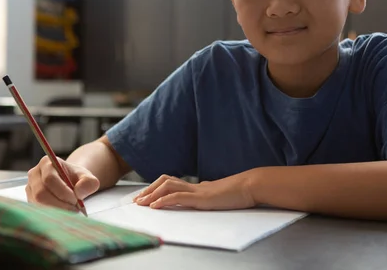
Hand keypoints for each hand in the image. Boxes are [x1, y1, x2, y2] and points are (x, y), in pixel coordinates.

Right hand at [26, 156, 99, 211]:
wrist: (70, 183)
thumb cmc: (77, 179)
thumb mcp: (87, 177)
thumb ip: (88, 182)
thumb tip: (79, 193)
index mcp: (46, 163)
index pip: (50, 178)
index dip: (62, 192)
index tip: (76, 200)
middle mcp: (34, 174)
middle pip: (41, 193)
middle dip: (59, 204)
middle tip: (74, 209)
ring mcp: (30, 188)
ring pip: (38, 204)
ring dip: (56, 211)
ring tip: (70, 211)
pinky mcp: (30, 200)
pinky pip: (37, 211)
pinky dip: (51, 215)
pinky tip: (62, 214)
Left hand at [133, 173, 255, 209]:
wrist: (250, 187)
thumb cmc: (238, 193)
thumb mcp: (219, 196)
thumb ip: (210, 196)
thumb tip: (206, 198)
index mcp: (197, 186)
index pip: (171, 182)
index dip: (156, 188)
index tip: (145, 196)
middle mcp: (194, 186)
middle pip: (165, 181)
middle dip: (149, 190)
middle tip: (137, 200)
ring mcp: (196, 190)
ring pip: (167, 187)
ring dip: (151, 195)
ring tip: (141, 203)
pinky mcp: (200, 198)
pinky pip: (177, 197)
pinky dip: (163, 200)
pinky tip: (155, 206)